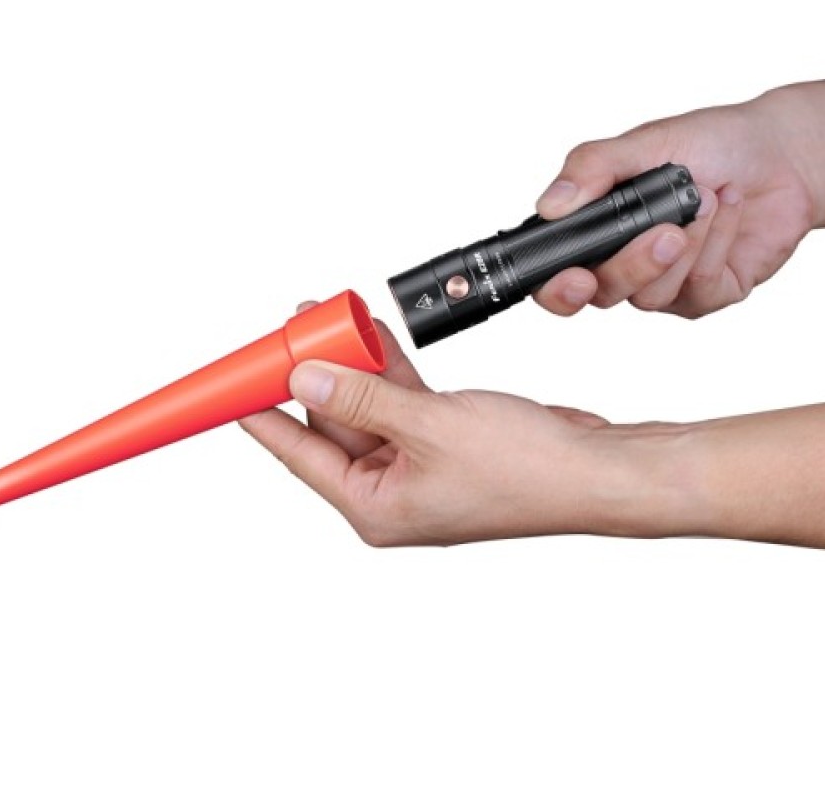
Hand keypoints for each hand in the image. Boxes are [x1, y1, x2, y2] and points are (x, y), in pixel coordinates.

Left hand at [239, 306, 683, 545]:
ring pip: (366, 404)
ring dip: (350, 362)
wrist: (594, 469)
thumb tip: (304, 382)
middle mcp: (391, 488)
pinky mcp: (444, 439)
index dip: (261, 418)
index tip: (229, 389)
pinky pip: (399, 398)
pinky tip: (371, 335)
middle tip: (291, 329)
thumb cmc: (526, 469)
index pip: (299, 457)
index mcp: (376, 506)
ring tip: (325, 318)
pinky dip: (386, 367)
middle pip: (331, 424)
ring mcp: (418, 463)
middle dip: (312, 373)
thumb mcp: (430, 427)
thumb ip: (362, 400)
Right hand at [532, 95, 815, 318]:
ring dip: (686, 245)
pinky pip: (699, 288)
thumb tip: (551, 204)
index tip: (575, 278)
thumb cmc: (709, 143)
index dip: (556, 289)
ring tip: (706, 197)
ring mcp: (665, 281)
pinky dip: (716, 242)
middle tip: (664, 233)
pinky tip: (727, 207)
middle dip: (633, 266)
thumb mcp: (644, 143)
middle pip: (604, 293)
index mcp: (596, 227)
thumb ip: (592, 169)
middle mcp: (624, 260)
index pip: (555, 276)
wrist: (782, 152)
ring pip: (653, 294)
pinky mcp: (707, 294)